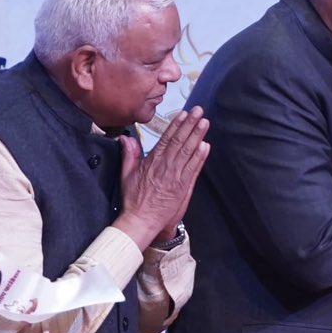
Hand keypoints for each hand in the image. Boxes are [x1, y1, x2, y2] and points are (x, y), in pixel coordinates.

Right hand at [114, 105, 210, 248]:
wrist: (141, 220)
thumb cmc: (134, 199)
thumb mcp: (126, 175)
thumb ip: (129, 155)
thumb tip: (126, 138)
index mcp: (152, 162)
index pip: (166, 139)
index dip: (176, 125)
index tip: (184, 114)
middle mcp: (165, 167)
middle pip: (180, 142)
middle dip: (190, 125)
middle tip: (199, 111)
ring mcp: (176, 176)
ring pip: (188, 152)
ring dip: (197, 136)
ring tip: (204, 123)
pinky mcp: (183, 187)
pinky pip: (193, 169)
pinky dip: (200, 157)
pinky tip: (205, 146)